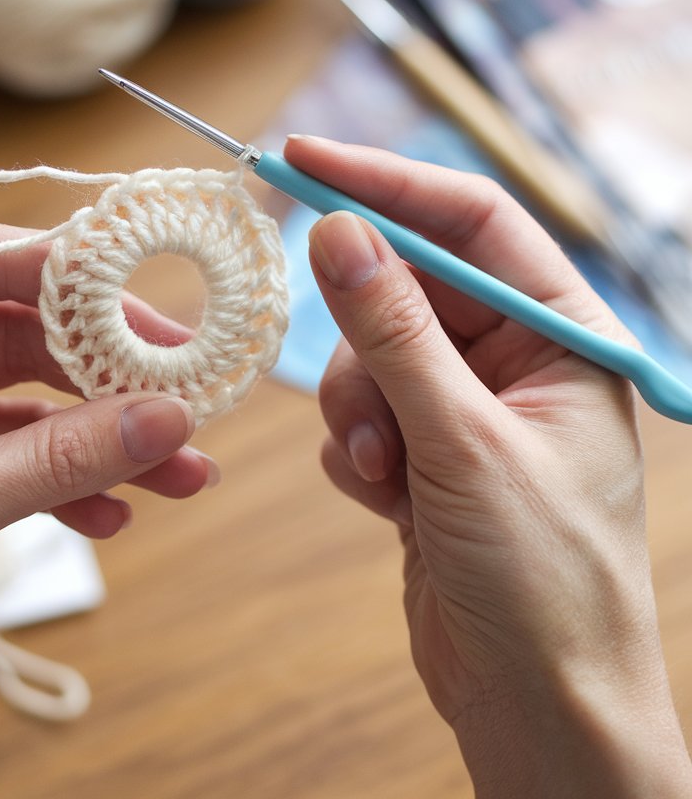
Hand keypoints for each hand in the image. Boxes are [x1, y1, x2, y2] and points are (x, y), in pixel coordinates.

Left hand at [0, 220, 213, 796]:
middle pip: (15, 333)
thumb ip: (54, 460)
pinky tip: (113, 513)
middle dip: (101, 368)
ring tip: (178, 464)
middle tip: (177, 382)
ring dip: (103, 436)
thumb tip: (161, 419)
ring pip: (30, 402)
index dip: (59, 271)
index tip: (140, 286)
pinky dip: (69, 484)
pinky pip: (20, 459)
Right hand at [286, 135, 691, 797]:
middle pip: (408, 288)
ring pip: (370, 355)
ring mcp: (465, 408)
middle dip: (363, 333)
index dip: (387, 183)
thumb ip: (394, 333)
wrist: (536, 707)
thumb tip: (337, 233)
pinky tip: (387, 499)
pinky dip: (355, 448)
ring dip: (357, 408)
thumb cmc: (541, 580)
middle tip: (338, 360)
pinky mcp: (424, 453)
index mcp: (562, 334)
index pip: (470, 222)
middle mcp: (515, 360)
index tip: (304, 160)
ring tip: (383, 469)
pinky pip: (360, 412)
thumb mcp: (463, 441)